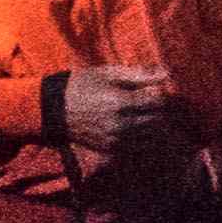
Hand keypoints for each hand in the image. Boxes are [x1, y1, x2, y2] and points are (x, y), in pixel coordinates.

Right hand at [44, 61, 175, 161]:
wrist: (54, 109)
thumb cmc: (83, 84)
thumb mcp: (108, 73)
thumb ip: (139, 75)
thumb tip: (167, 73)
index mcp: (120, 102)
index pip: (158, 101)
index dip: (161, 94)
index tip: (154, 89)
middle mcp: (120, 124)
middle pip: (158, 120)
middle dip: (159, 110)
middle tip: (150, 102)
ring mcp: (116, 139)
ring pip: (151, 136)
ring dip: (153, 125)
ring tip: (143, 113)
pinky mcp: (111, 149)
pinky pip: (138, 146)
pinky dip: (142, 137)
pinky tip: (134, 126)